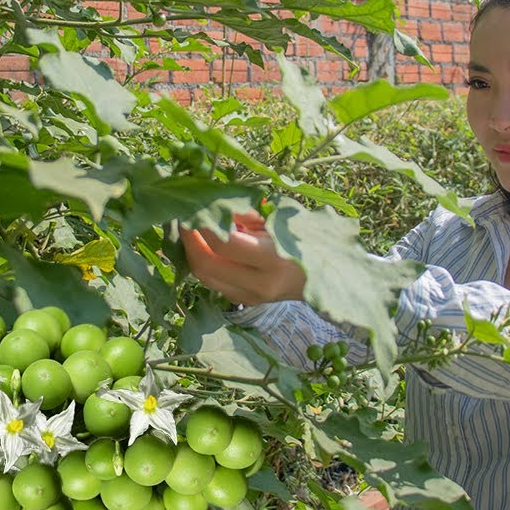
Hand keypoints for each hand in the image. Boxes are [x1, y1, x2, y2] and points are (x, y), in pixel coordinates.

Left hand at [181, 210, 306, 305]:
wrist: (326, 278)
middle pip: (207, 264)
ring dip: (192, 252)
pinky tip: (202, 245)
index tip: (191, 207)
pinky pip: (214, 282)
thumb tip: (214, 207)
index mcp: (273, 259)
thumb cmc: (307, 240)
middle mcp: (260, 284)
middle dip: (189, 240)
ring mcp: (251, 298)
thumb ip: (247, 215)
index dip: (201, 225)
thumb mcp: (281, 220)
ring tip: (189, 230)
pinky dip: (204, 262)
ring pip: (205, 277)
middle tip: (183, 218)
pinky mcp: (245, 302)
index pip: (224, 244)